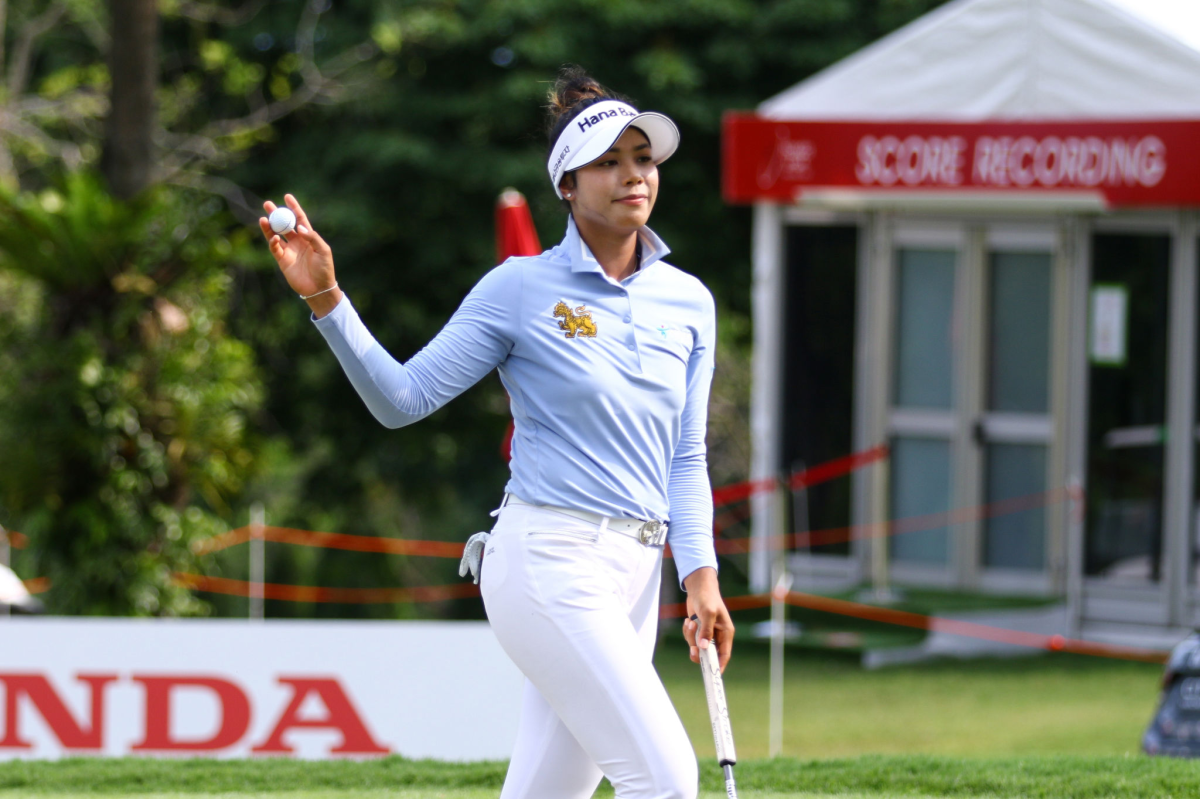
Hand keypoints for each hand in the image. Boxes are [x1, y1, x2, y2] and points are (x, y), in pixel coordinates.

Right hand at [258, 194, 341, 317]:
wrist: (319, 288)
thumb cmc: (325, 269)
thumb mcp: (323, 250)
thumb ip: (312, 237)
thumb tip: (299, 227)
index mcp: (308, 237)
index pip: (299, 218)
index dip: (293, 208)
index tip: (287, 196)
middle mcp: (297, 241)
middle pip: (284, 224)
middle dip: (276, 214)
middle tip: (267, 204)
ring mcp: (289, 250)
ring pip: (276, 234)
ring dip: (269, 226)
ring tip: (263, 218)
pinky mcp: (282, 260)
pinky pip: (275, 248)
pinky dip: (273, 242)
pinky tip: (274, 237)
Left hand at [682, 567, 733, 671]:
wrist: (698, 587)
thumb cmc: (707, 597)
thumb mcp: (708, 613)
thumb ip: (706, 631)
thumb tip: (703, 647)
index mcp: (726, 632)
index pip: (725, 654)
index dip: (719, 665)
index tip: (712, 674)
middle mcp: (717, 635)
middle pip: (709, 653)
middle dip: (700, 652)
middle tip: (693, 649)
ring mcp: (707, 633)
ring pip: (698, 647)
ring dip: (691, 638)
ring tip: (690, 622)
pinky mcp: (698, 630)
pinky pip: (691, 639)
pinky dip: (687, 632)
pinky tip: (688, 620)